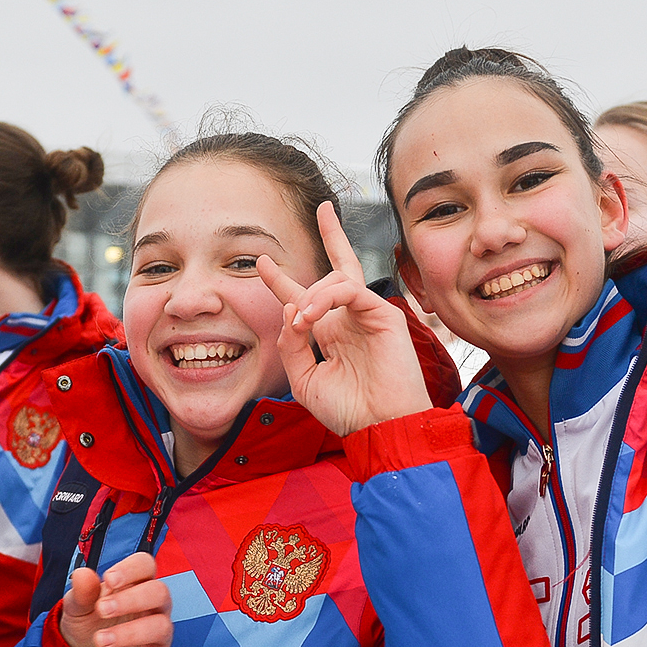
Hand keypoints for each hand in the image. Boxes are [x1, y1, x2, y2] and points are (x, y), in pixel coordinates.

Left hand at [59, 552, 171, 646]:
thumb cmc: (89, 625)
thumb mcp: (77, 608)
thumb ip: (81, 592)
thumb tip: (82, 574)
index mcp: (136, 585)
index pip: (146, 565)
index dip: (132, 569)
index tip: (109, 580)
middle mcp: (153, 608)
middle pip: (160, 593)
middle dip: (131, 600)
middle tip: (102, 610)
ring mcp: (159, 636)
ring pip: (161, 627)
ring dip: (129, 633)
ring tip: (100, 640)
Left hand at [257, 203, 433, 436]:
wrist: (380, 428)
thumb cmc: (347, 411)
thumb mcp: (304, 379)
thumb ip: (292, 345)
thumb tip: (290, 307)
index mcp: (332, 334)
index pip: (306, 298)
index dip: (283, 281)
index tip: (262, 263)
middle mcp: (350, 319)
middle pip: (340, 267)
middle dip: (330, 236)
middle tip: (314, 218)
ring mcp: (369, 315)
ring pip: (338, 279)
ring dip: (311, 294)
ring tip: (301, 321)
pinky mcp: (384, 315)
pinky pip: (351, 290)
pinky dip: (327, 298)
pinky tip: (311, 317)